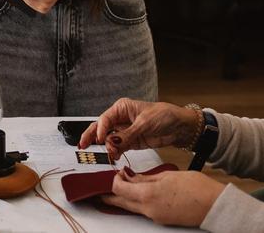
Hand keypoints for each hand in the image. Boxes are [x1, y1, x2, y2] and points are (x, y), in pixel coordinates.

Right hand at [79, 98, 200, 159]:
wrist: (180, 127)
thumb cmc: (164, 116)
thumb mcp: (145, 123)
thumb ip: (127, 135)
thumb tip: (111, 142)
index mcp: (122, 108)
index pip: (105, 119)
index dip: (100, 129)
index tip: (99, 140)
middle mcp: (121, 119)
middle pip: (101, 128)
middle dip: (91, 136)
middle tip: (82, 146)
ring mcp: (125, 131)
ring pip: (109, 139)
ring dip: (107, 147)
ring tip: (110, 154)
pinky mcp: (131, 142)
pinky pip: (118, 147)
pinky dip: (115, 152)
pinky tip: (114, 156)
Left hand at [102, 168, 224, 226]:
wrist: (214, 205)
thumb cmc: (196, 188)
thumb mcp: (167, 175)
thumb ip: (145, 178)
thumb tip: (130, 176)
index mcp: (147, 195)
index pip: (118, 188)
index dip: (114, 179)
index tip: (118, 172)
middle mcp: (148, 209)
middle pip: (121, 202)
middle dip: (110, 194)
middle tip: (103, 188)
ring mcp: (155, 217)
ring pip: (131, 207)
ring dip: (124, 198)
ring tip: (123, 186)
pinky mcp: (162, 220)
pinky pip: (143, 211)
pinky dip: (138, 202)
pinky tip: (141, 193)